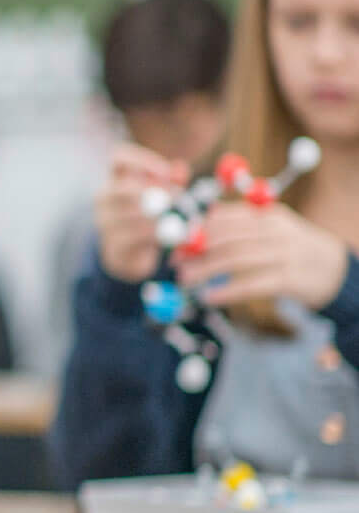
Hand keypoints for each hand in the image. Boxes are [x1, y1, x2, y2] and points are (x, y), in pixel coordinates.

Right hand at [95, 144, 188, 283]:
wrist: (136, 254)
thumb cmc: (154, 217)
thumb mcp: (166, 196)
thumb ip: (173, 181)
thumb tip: (179, 168)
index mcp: (117, 178)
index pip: (119, 157)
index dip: (142, 161)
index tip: (166, 172)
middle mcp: (104, 197)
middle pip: (121, 188)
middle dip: (152, 194)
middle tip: (178, 201)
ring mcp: (104, 221)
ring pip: (129, 215)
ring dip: (158, 219)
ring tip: (179, 223)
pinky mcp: (112, 245)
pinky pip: (133, 239)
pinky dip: (155, 238)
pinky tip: (169, 238)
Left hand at [177, 200, 351, 314]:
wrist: (336, 271)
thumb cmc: (294, 249)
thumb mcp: (273, 229)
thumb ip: (242, 223)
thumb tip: (207, 215)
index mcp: (267, 216)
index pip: (225, 218)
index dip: (197, 230)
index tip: (177, 242)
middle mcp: (276, 232)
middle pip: (227, 238)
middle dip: (196, 251)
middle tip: (175, 263)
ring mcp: (284, 255)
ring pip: (235, 259)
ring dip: (205, 270)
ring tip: (185, 279)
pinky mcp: (290, 280)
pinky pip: (252, 284)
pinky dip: (227, 291)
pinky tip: (210, 297)